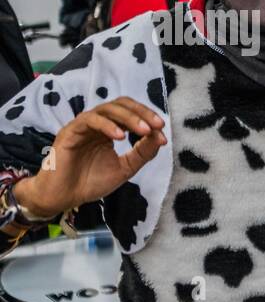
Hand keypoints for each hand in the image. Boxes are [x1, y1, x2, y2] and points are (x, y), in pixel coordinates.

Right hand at [16, 97, 165, 217]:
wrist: (64, 197)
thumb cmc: (91, 182)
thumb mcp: (125, 168)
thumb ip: (143, 153)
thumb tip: (161, 138)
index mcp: (110, 130)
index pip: (131, 113)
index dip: (148, 119)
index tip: (162, 133)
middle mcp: (97, 124)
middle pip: (121, 105)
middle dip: (142, 113)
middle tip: (157, 125)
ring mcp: (83, 126)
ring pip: (107, 109)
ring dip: (129, 117)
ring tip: (143, 130)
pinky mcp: (70, 132)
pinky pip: (89, 120)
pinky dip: (107, 125)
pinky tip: (120, 136)